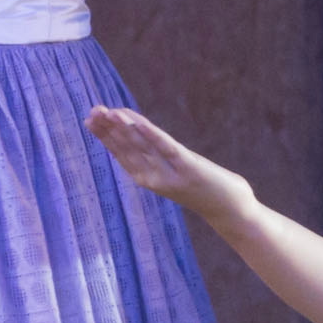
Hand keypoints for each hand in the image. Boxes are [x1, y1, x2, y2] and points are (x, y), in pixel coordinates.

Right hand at [81, 102, 250, 218]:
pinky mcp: (189, 169)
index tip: (91, 118)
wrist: (231, 211)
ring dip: (124, 128)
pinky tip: (136, 122)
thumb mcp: (175, 172)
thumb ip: (159, 159)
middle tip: (92, 111)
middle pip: (127, 150)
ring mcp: (171, 175)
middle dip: (108, 130)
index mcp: (149, 179)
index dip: (105, 136)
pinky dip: (151, 135)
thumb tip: (143, 141)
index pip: (121, 154)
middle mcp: (155, 179)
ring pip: (142, 147)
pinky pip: (166, 149)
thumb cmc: (204, 189)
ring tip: (108, 112)